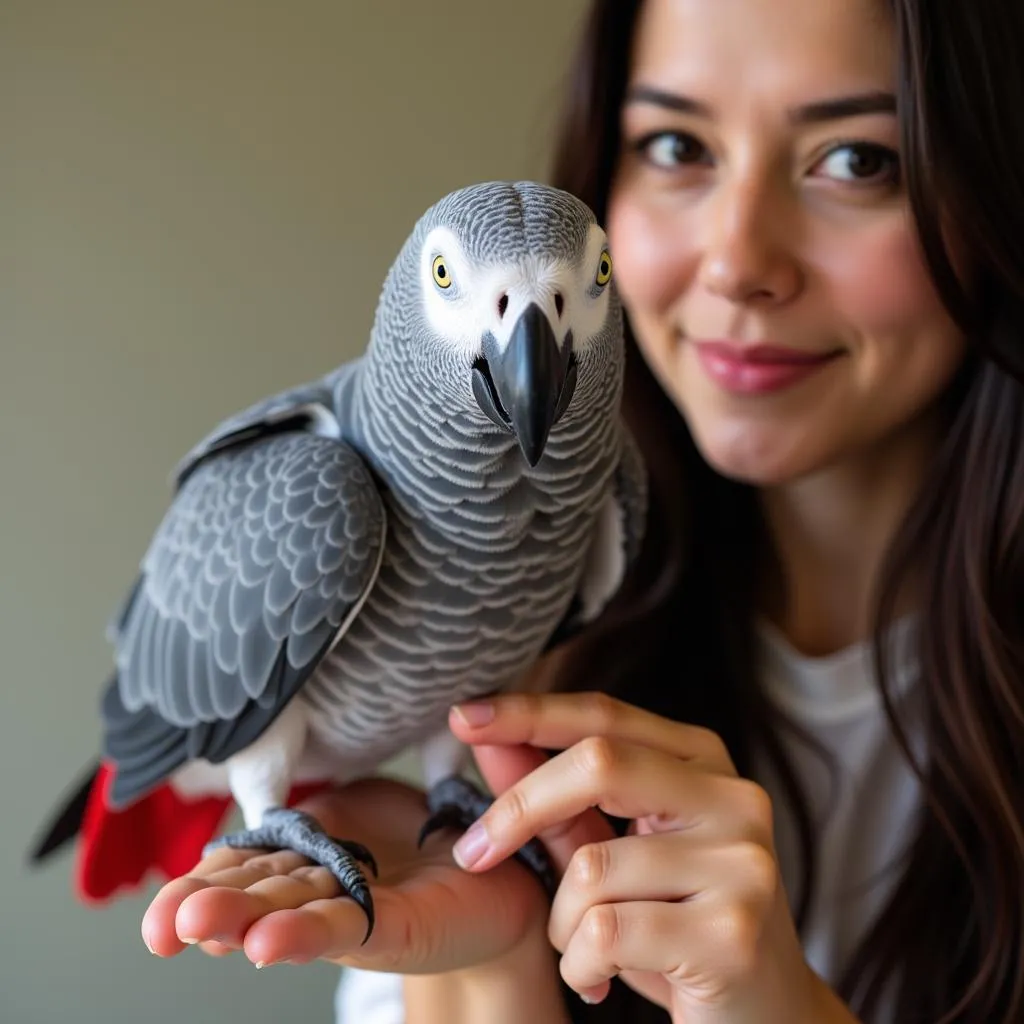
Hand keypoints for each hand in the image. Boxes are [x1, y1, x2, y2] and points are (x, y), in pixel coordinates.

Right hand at [140, 776, 553, 974]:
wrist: (506, 881)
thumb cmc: (430, 842)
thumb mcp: (360, 804)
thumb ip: (320, 794)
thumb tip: (260, 760)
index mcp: (310, 857)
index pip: (247, 864)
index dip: (204, 877)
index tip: (164, 898)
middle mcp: (325, 889)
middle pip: (257, 892)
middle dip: (205, 905)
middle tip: (158, 925)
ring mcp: (359, 911)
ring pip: (291, 913)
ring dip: (242, 921)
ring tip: (195, 928)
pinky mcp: (401, 926)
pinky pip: (350, 927)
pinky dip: (307, 935)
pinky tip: (267, 944)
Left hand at [448, 692, 846, 1022]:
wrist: (766, 1017)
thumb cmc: (678, 925)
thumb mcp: (617, 852)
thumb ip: (558, 798)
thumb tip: (486, 740)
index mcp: (704, 762)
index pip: (606, 716)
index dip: (530, 711)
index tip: (463, 716)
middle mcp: (733, 798)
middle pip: (597, 763)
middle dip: (518, 807)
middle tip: (473, 853)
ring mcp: (740, 863)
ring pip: (591, 868)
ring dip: (560, 923)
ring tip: (586, 948)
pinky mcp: (732, 933)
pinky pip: (604, 933)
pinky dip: (579, 965)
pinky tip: (601, 979)